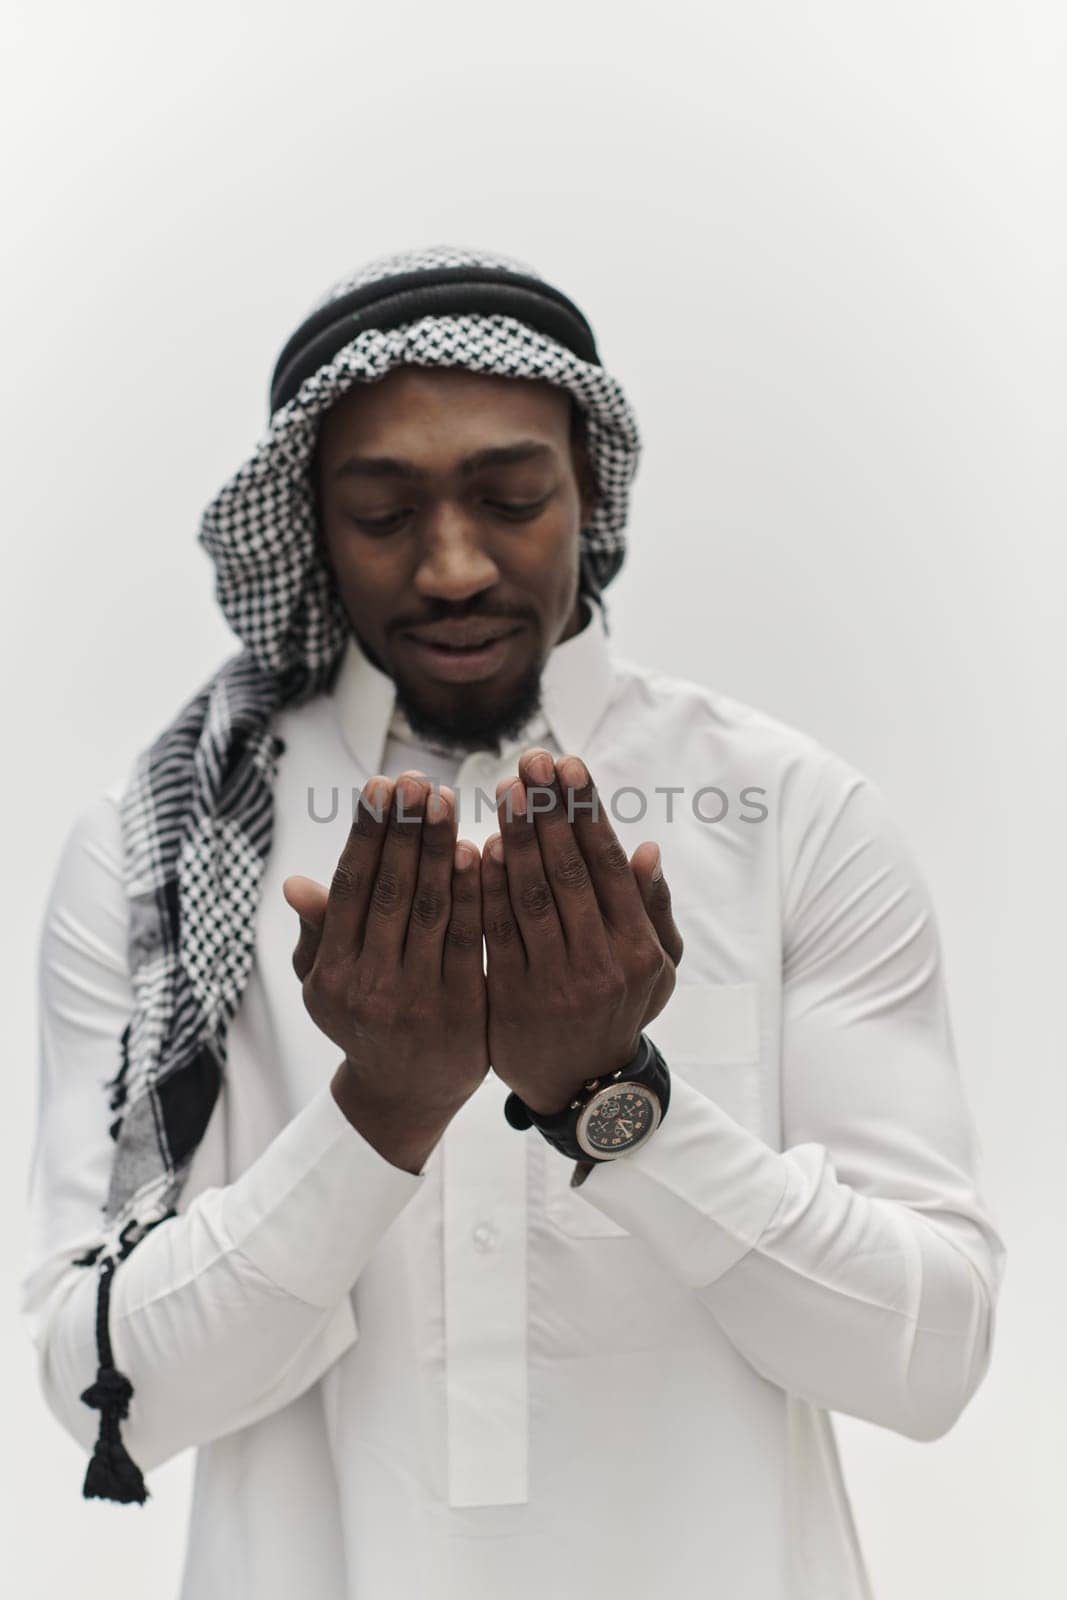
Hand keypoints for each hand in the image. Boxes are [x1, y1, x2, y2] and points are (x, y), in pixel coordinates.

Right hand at [283, 771, 487, 1172]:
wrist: (406, 1095)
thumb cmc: (364, 1019)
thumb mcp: (327, 983)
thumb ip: (319, 932)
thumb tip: (294, 883)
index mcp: (332, 975)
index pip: (351, 889)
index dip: (366, 834)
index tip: (380, 785)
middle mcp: (370, 986)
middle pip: (390, 892)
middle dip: (405, 830)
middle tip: (417, 779)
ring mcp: (417, 999)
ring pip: (431, 910)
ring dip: (439, 850)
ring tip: (446, 800)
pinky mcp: (463, 1008)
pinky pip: (470, 938)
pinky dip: (475, 892)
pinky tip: (481, 851)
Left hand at [481, 748, 683, 1115]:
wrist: (583, 1087)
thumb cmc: (622, 1008)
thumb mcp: (658, 968)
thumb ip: (654, 908)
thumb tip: (647, 848)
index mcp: (637, 949)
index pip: (607, 865)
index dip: (586, 812)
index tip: (568, 765)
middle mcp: (599, 963)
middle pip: (569, 872)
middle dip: (549, 811)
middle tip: (531, 759)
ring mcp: (554, 982)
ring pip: (532, 897)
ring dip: (517, 838)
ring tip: (507, 789)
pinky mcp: (511, 998)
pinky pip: (497, 933)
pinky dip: (488, 888)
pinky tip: (478, 847)